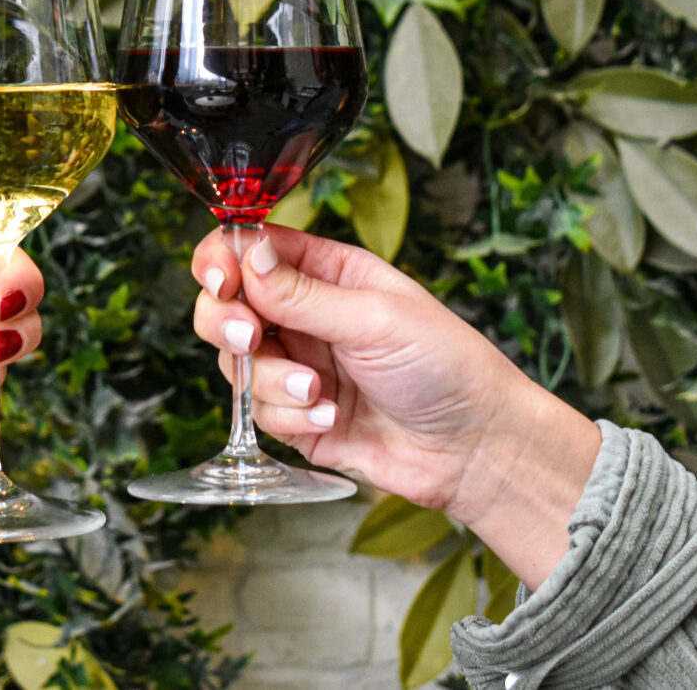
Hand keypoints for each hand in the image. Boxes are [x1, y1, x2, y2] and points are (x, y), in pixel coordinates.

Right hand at [192, 225, 599, 588]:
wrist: (473, 448)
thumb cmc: (447, 367)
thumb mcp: (376, 318)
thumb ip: (304, 293)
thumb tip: (247, 256)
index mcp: (327, 272)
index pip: (252, 249)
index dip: (224, 259)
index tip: (223, 280)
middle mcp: (304, 315)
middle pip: (226, 304)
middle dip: (228, 322)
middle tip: (251, 338)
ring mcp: (296, 366)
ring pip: (234, 363)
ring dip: (269, 380)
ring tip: (317, 392)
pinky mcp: (295, 416)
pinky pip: (257, 411)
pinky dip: (287, 417)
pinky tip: (330, 420)